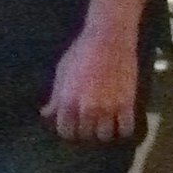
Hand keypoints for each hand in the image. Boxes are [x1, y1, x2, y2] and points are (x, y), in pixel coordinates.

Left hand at [42, 22, 139, 142]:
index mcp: (67, 102)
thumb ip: (55, 96)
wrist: (109, 37)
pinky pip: (125, 129)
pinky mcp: (126, 104)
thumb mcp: (62, 71)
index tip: (73, 125)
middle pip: (85, 135)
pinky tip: (120, 121)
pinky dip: (122, 128)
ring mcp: (108, 108)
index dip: (69, 130)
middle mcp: (86, 109)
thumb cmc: (81, 51)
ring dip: (104, 131)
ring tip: (105, 123)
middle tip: (90, 122)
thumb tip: (46, 114)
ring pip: (105, 136)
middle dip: (86, 131)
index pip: (65, 132)